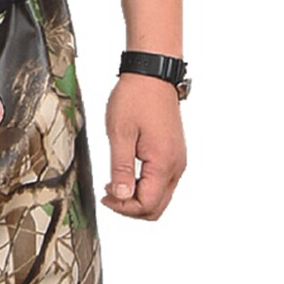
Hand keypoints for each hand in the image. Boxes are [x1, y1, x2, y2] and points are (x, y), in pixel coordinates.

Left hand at [101, 72, 186, 221]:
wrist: (152, 75)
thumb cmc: (136, 98)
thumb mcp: (120, 134)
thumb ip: (120, 168)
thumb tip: (120, 194)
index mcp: (163, 163)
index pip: (147, 205)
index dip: (124, 207)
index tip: (106, 196)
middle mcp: (176, 165)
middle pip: (157, 207)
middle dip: (131, 207)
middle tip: (109, 195)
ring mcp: (177, 160)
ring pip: (161, 196)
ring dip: (138, 197)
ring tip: (115, 183)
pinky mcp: (174, 154)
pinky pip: (163, 182)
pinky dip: (145, 186)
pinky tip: (128, 174)